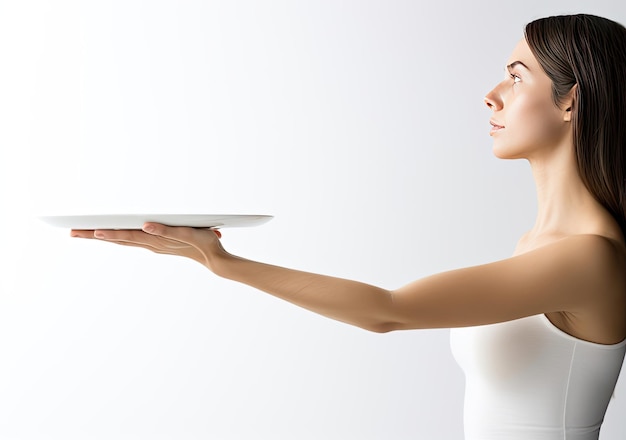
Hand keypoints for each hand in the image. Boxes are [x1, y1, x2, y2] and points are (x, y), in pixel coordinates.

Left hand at [71, 223, 225, 269]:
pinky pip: (131, 241)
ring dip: (103, 236)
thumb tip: (145, 226)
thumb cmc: (204, 244)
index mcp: (155, 241)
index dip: (108, 233)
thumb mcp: (189, 233)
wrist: (214, 260)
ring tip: (85, 233)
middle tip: (73, 232)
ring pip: (122, 240)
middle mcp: (150, 245)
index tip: (89, 231)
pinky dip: (117, 237)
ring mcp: (153, 246)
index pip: (126, 236)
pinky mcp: (157, 245)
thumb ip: (167, 230)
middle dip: (94, 235)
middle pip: (118, 239)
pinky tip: (112, 235)